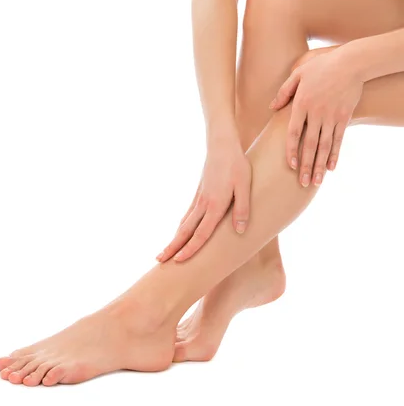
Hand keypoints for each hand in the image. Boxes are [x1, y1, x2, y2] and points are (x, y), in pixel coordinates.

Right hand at [156, 137, 251, 261]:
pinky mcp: (199, 192)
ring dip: (175, 238)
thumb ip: (242, 209)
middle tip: (159, 261)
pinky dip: (181, 226)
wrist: (222, 144)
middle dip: (173, 247)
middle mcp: (203, 203)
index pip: (201, 233)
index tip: (179, 262)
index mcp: (215, 204)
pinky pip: (188, 213)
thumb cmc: (237, 164)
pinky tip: (179, 230)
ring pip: (184, 223)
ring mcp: (199, 197)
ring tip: (165, 251)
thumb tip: (239, 231)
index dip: (191, 249)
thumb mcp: (245, 186)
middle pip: (185, 230)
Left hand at [269, 49, 363, 186]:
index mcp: (301, 104)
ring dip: (319, 165)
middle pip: (309, 144)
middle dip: (305, 165)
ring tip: (315, 182)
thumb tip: (271, 107)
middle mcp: (316, 113)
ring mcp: (331, 116)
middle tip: (302, 183)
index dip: (291, 150)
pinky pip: (339, 140)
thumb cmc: (322, 66)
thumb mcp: (298, 73)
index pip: (294, 132)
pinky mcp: (345, 117)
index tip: (290, 166)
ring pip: (324, 146)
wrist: (350, 63)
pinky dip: (334, 155)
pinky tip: (330, 168)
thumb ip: (284, 91)